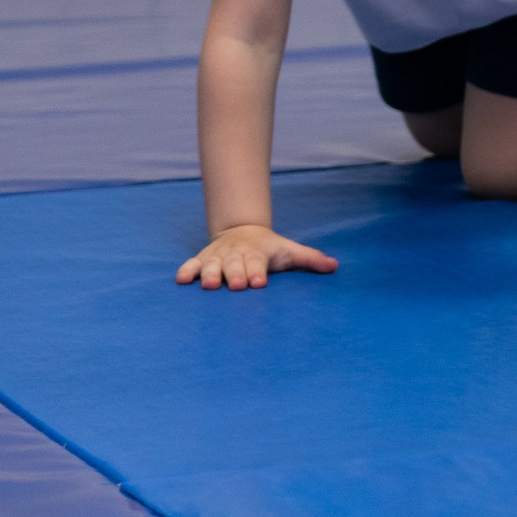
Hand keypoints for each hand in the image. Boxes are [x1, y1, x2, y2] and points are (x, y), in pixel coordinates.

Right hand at [177, 224, 337, 289]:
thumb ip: (310, 259)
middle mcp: (236, 254)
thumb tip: (335, 266)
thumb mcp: (290, 251)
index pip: (258, 262)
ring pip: (211, 266)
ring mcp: (217, 257)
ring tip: (210, 285)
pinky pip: (190, 265)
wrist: (242, 231)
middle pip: (235, 265)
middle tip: (238, 285)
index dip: (258, 271)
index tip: (259, 282)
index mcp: (257, 252)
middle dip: (236, 274)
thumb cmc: (270, 249)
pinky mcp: (201, 260)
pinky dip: (185, 271)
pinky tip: (181, 281)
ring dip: (209, 274)